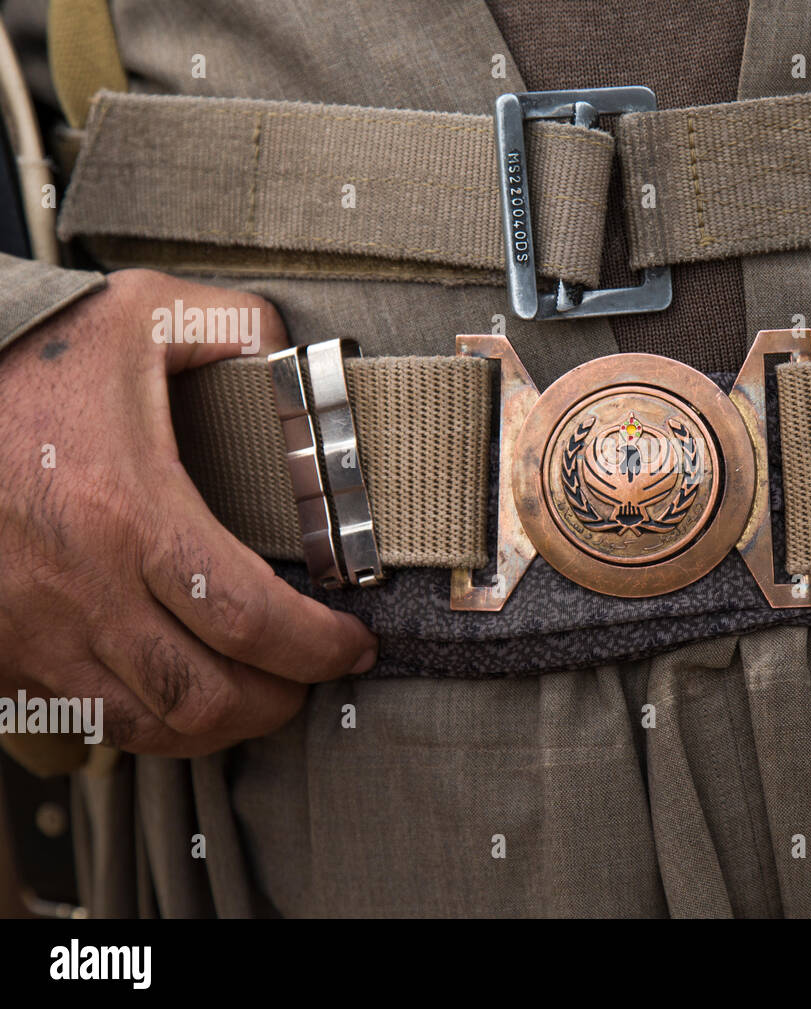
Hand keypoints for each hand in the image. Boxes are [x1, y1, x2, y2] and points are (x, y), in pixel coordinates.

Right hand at [0, 270, 376, 754]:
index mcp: (125, 511)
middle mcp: (75, 587)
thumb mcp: (142, 311)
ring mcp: (27, 629)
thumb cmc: (19, 352)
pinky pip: (82, 719)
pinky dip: (146, 720)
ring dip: (217, 724)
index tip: (355, 645)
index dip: (319, 648)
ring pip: (145, 725)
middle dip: (280, 700)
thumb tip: (303, 364)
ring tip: (257, 692)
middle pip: (204, 696)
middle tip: (313, 675)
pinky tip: (176, 689)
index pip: (250, 618)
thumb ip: (239, 329)